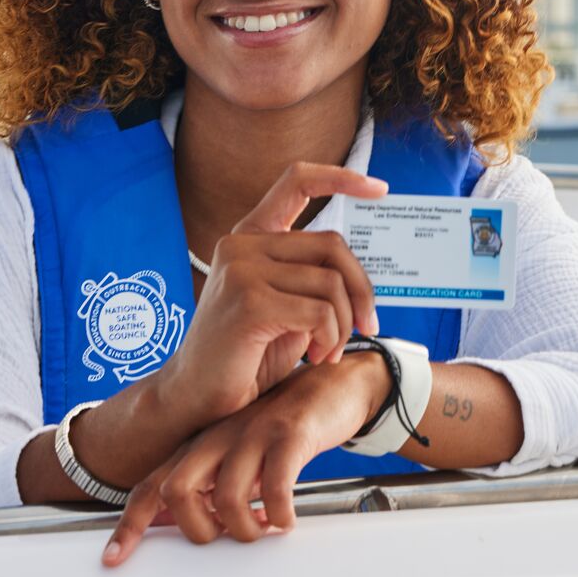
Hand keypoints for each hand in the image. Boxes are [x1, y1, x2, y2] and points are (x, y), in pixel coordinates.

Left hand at [104, 351, 391, 566]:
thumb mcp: (243, 451)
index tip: (114, 558)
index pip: (153, 484)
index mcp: (203, 443)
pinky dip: (278, 514)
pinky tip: (286, 518)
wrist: (336, 384)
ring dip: (244, 528)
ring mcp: (253, 432)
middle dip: (196, 529)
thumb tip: (197, 527)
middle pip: (177, 489)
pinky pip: (274, 486)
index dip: (130, 524)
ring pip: (226, 496)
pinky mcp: (290, 434)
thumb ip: (216, 482)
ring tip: (263, 528)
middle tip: (224, 536)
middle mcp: (220, 436)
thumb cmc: (286, 426)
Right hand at [155, 163, 384, 429]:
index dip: (341, 178)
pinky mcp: (249, 302)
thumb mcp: (284, 306)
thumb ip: (309, 279)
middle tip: (366, 326)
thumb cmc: (245, 356)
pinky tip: (316, 357)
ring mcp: (241, 270)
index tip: (380, 188)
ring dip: (343, 325)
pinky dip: (330, 339)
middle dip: (361, 290)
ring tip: (327, 351)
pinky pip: (320, 313)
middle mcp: (242, 245)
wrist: (197, 398)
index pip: (297, 182)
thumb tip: (359, 274)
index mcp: (249, 238)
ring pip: (331, 283)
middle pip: (332, 245)